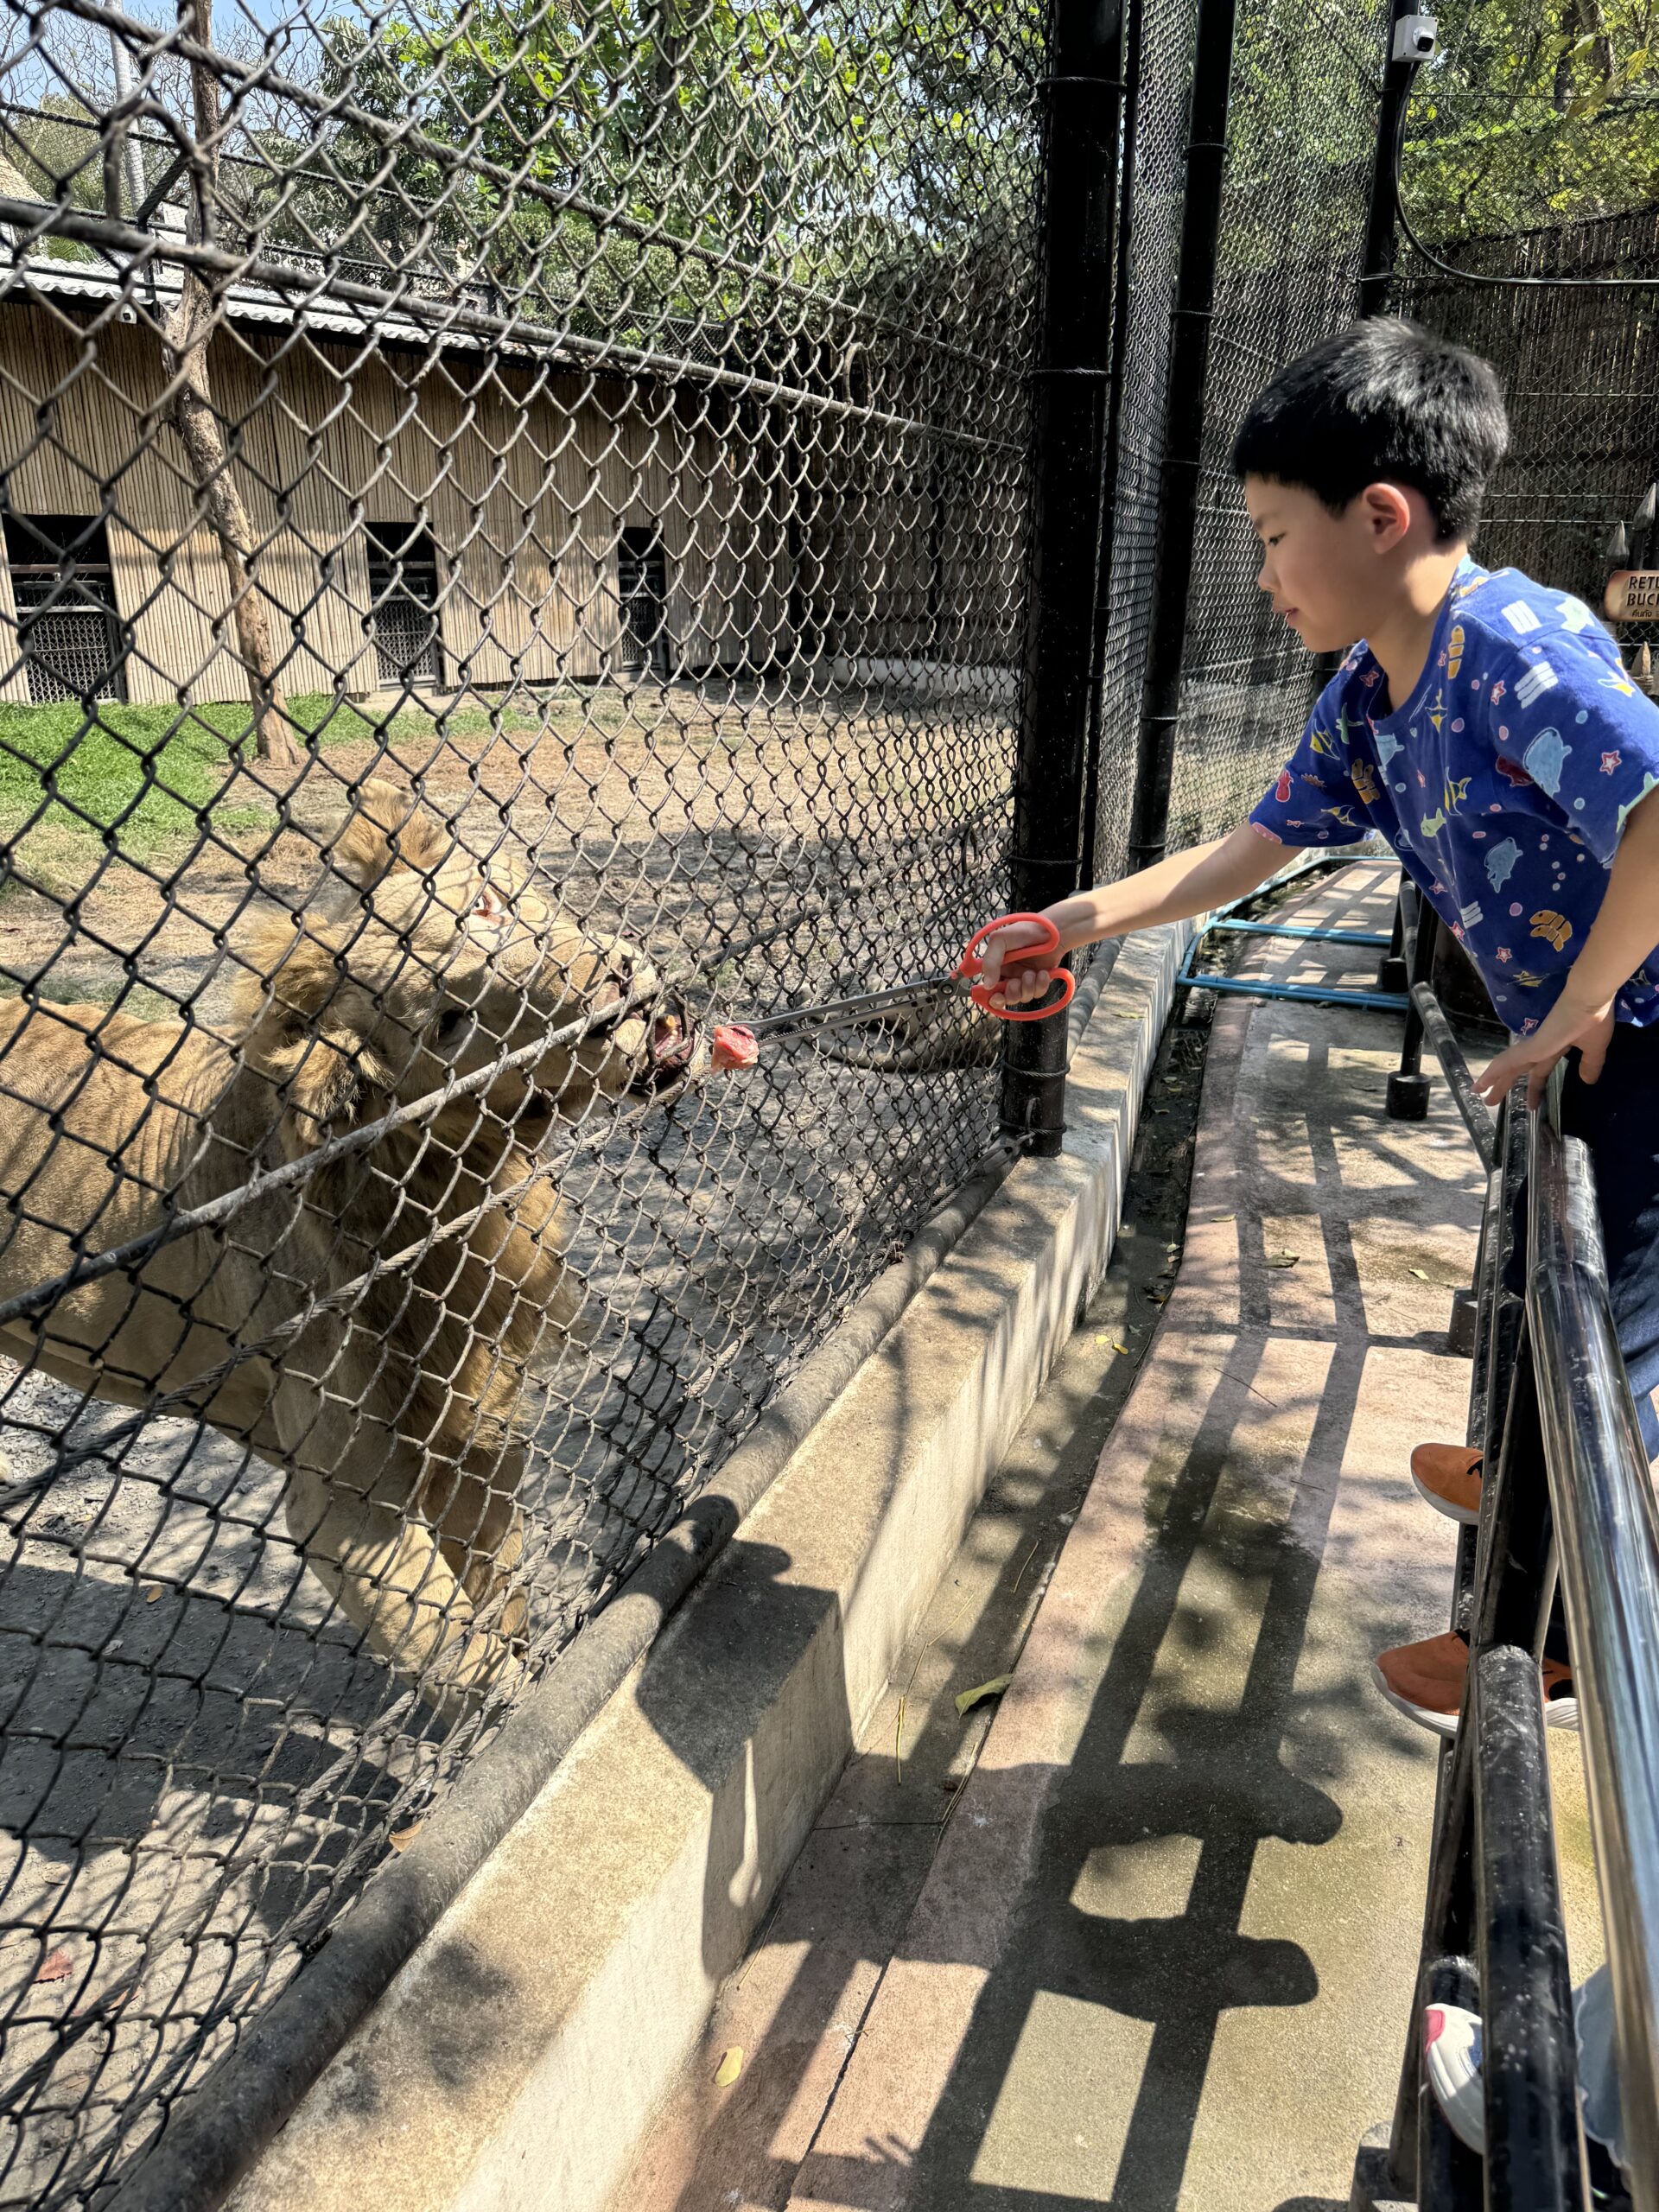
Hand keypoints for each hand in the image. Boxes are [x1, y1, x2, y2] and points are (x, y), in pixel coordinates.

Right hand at [973, 916, 1061, 1008]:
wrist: (1053, 932)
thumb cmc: (1025, 931)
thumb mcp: (1000, 940)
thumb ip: (990, 962)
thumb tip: (987, 985)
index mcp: (996, 966)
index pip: (988, 988)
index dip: (989, 997)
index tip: (995, 997)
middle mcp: (1009, 975)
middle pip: (1005, 998)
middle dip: (1010, 995)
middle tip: (1014, 983)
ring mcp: (1024, 979)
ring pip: (1022, 997)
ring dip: (1027, 987)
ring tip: (1031, 972)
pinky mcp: (1039, 982)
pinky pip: (1037, 993)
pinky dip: (1040, 985)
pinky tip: (1043, 973)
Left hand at [1474, 993, 1615, 1108]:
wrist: (1590, 999)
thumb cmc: (1594, 1019)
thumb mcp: (1594, 1048)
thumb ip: (1590, 1064)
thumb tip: (1589, 1080)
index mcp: (1557, 1047)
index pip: (1541, 1070)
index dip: (1535, 1087)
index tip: (1531, 1105)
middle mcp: (1541, 1047)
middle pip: (1518, 1070)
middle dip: (1505, 1085)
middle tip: (1490, 1101)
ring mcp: (1534, 1045)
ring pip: (1509, 1066)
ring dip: (1494, 1081)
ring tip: (1478, 1093)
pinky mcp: (1532, 1045)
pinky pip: (1508, 1061)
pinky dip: (1495, 1071)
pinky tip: (1483, 1082)